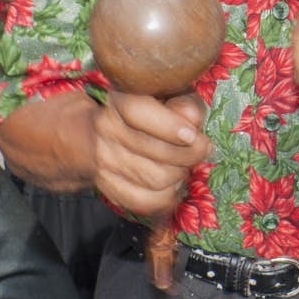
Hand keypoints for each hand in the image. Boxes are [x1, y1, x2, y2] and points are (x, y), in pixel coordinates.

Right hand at [92, 91, 211, 219]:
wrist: (97, 136)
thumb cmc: (144, 114)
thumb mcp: (166, 97)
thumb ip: (183, 103)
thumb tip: (193, 119)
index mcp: (119, 101)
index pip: (138, 111)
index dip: (169, 126)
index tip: (193, 135)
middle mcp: (107, 130)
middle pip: (155, 151)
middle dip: (189, 154)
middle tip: (200, 149)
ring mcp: (105, 162)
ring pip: (156, 179)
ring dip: (179, 175)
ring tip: (183, 165)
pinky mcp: (109, 188)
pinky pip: (147, 202)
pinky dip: (168, 197)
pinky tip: (172, 185)